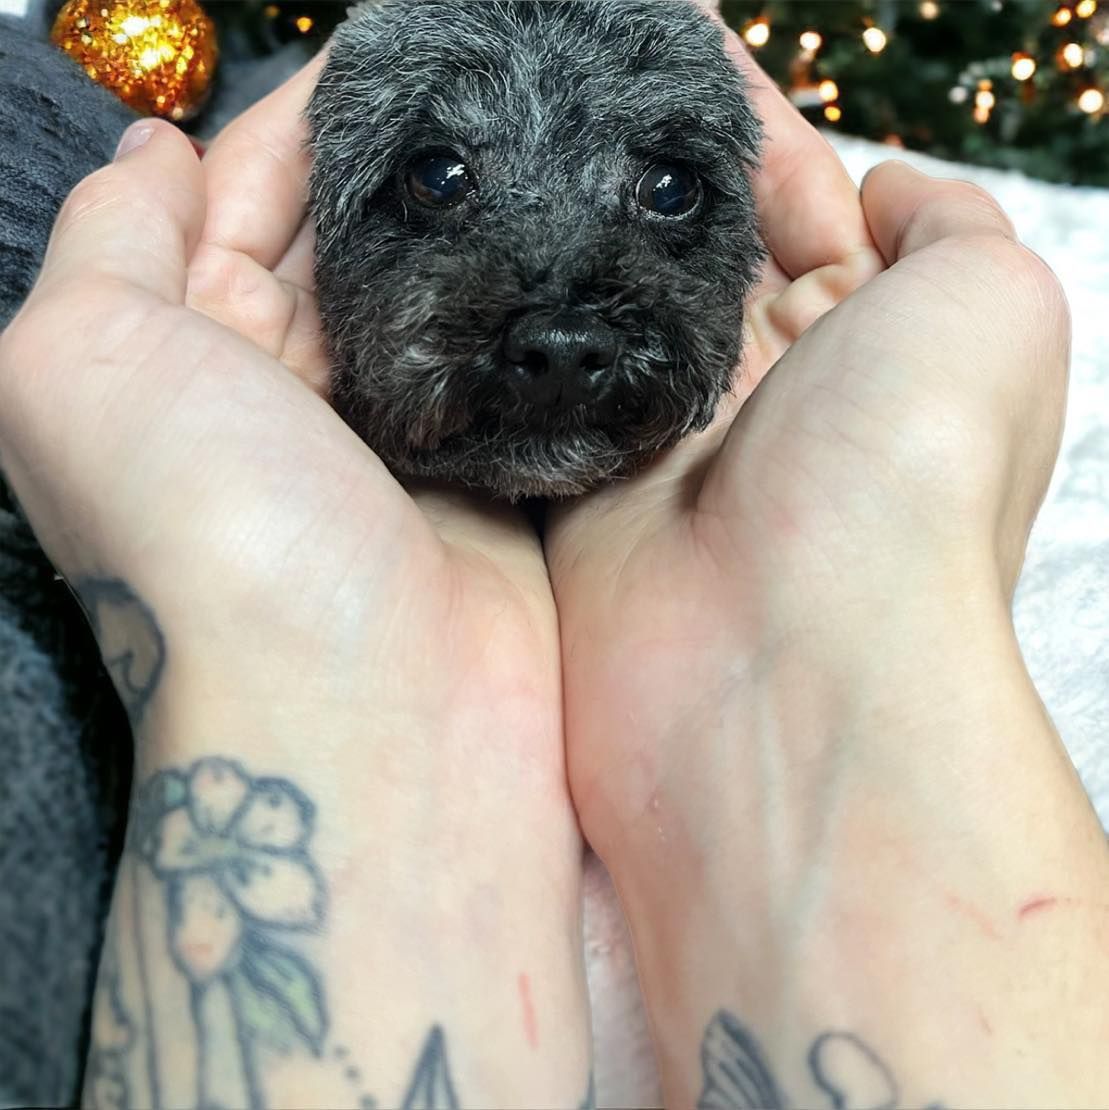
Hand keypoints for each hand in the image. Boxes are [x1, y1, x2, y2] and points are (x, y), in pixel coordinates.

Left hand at [0, 96, 588, 1106]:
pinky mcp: (479, 471)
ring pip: (422, 292)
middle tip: (474, 86)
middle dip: (387, 159)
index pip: (225, 199)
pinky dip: (517, 297)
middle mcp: (274, 396)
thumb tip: (151, 150)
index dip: (291, 120)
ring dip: (462, 221)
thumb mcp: (81, 358)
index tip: (384, 53)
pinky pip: (494, 357)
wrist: (370, 710)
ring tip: (528, 137)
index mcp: (169, 358)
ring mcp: (387, 435)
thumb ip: (111, 238)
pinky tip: (558, 235)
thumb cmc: (210, 532)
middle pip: (330, 239)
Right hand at [549, 25, 1106, 1107]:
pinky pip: (539, 374)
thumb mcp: (993, 303)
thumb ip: (943, 222)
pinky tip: (486, 238)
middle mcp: (758, 394)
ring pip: (606, 304)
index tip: (671, 58)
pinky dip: (518, 312)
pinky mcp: (571, 480)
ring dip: (572, 231)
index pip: (792, 206)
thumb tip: (878, 186)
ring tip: (517, 143)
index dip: (741, 129)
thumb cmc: (906, 476)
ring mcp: (658, 437)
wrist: (781, 655)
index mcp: (861, 345)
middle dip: (644, 172)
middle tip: (575, 92)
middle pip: (691, 251)